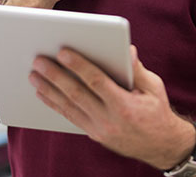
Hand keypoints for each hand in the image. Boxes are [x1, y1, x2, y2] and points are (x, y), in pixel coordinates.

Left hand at [28, 46, 195, 169]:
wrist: (161, 146)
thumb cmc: (157, 111)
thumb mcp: (154, 87)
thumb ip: (137, 69)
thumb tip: (127, 49)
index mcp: (125, 105)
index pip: (96, 82)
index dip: (78, 66)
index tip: (62, 52)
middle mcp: (109, 119)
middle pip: (76, 94)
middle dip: (55, 76)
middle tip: (38, 61)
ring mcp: (99, 129)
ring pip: (68, 107)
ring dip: (48, 90)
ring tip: (34, 75)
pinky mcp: (94, 134)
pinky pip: (70, 117)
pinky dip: (54, 104)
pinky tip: (42, 93)